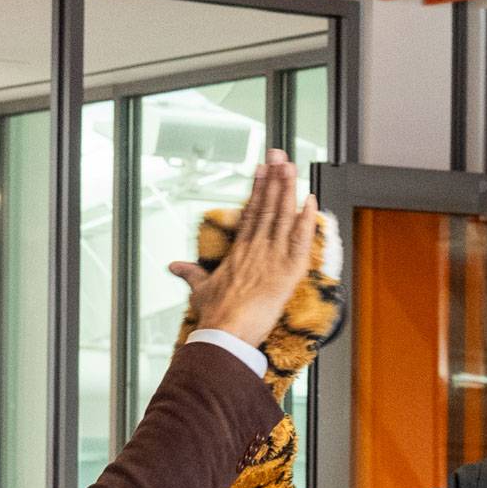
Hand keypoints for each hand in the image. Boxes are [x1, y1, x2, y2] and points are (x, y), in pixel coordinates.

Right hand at [169, 149, 317, 347]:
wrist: (226, 332)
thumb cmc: (215, 315)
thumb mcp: (200, 290)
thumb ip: (192, 275)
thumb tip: (175, 267)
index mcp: (240, 251)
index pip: (252, 212)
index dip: (258, 189)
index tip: (262, 170)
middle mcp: (256, 248)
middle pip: (268, 206)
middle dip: (275, 179)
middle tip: (279, 155)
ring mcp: (272, 257)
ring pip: (284, 217)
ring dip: (289, 190)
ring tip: (292, 167)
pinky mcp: (287, 271)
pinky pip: (301, 241)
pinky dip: (307, 221)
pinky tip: (311, 201)